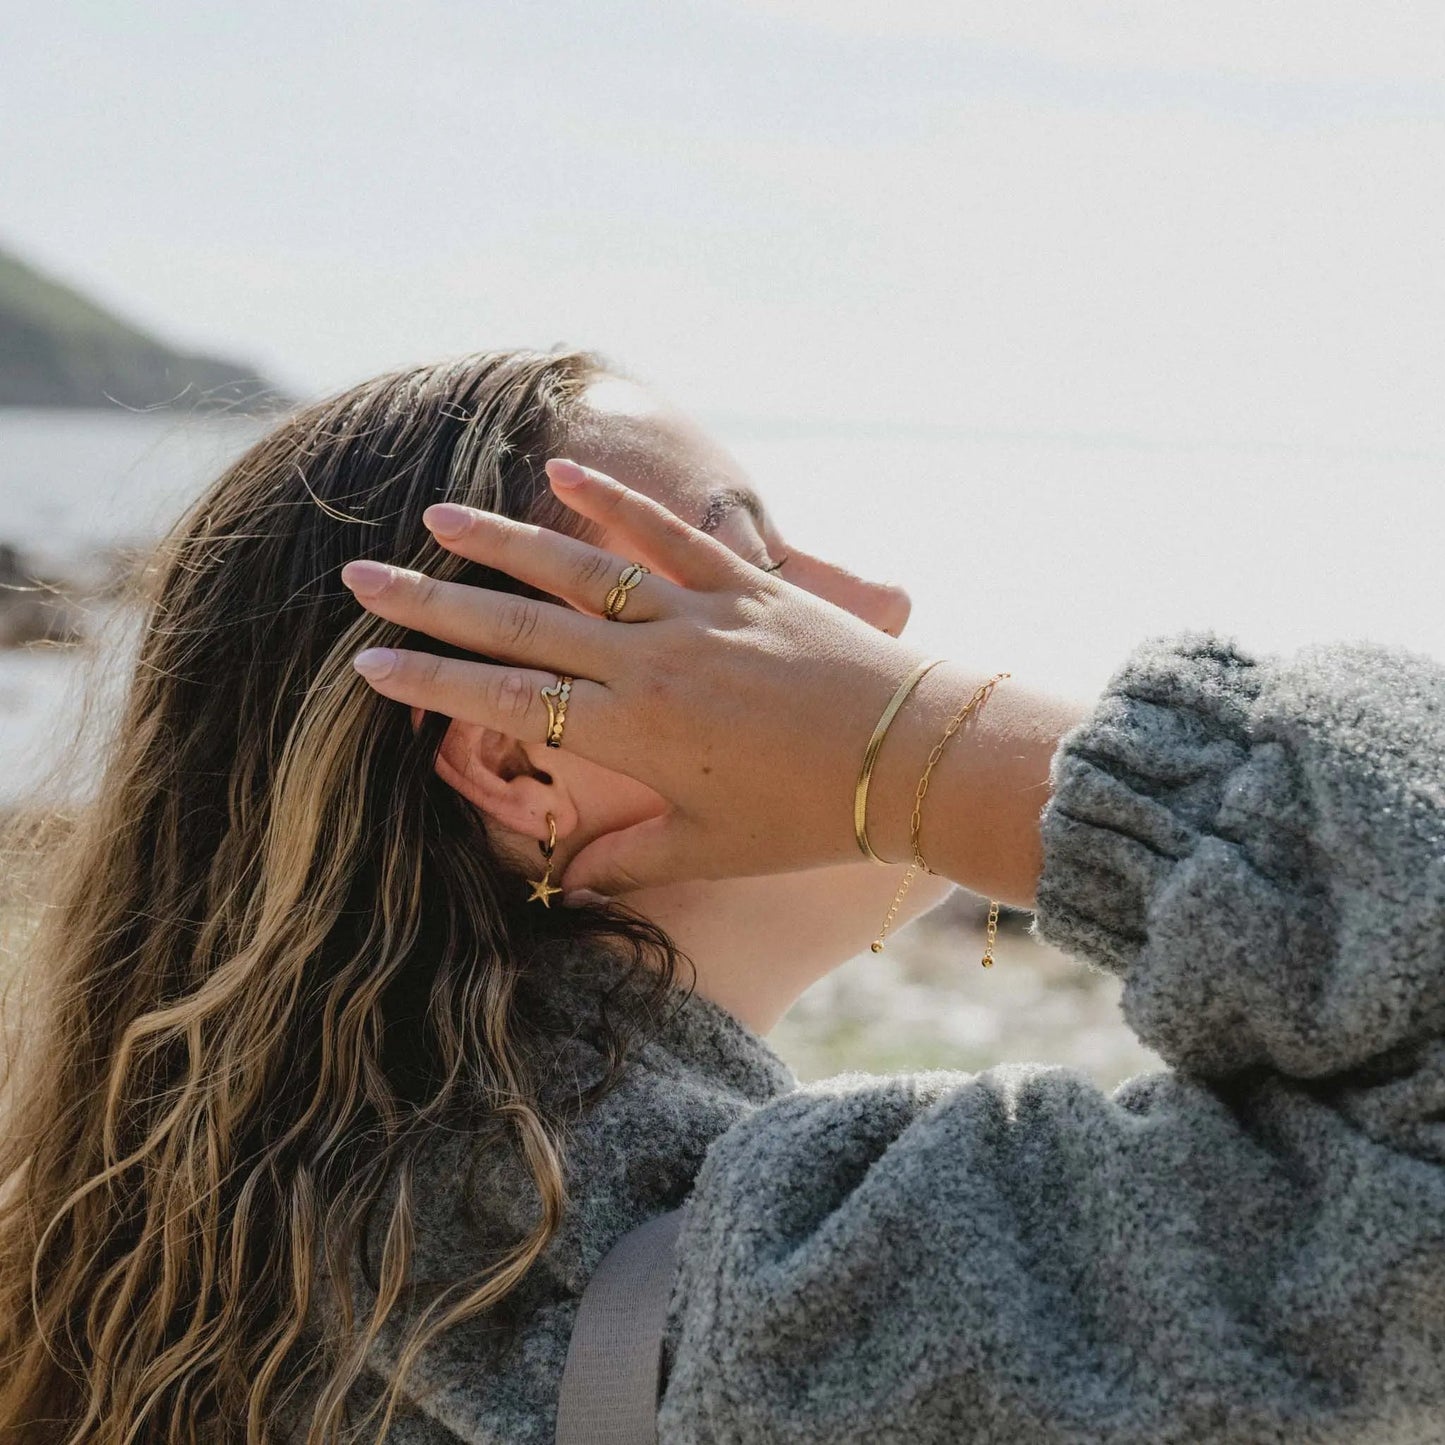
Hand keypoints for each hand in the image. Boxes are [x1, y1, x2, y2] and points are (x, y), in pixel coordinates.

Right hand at [340, 459, 931, 894]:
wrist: (916, 759)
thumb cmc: (815, 817)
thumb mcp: (713, 849)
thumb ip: (629, 858)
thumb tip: (566, 876)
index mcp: (633, 735)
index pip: (507, 705)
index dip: (433, 686)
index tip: (368, 667)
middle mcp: (648, 665)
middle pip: (519, 628)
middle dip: (434, 604)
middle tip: (362, 578)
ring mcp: (696, 615)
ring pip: (579, 570)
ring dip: (504, 541)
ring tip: (440, 518)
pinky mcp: (747, 584)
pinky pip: (669, 535)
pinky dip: (617, 502)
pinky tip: (562, 473)